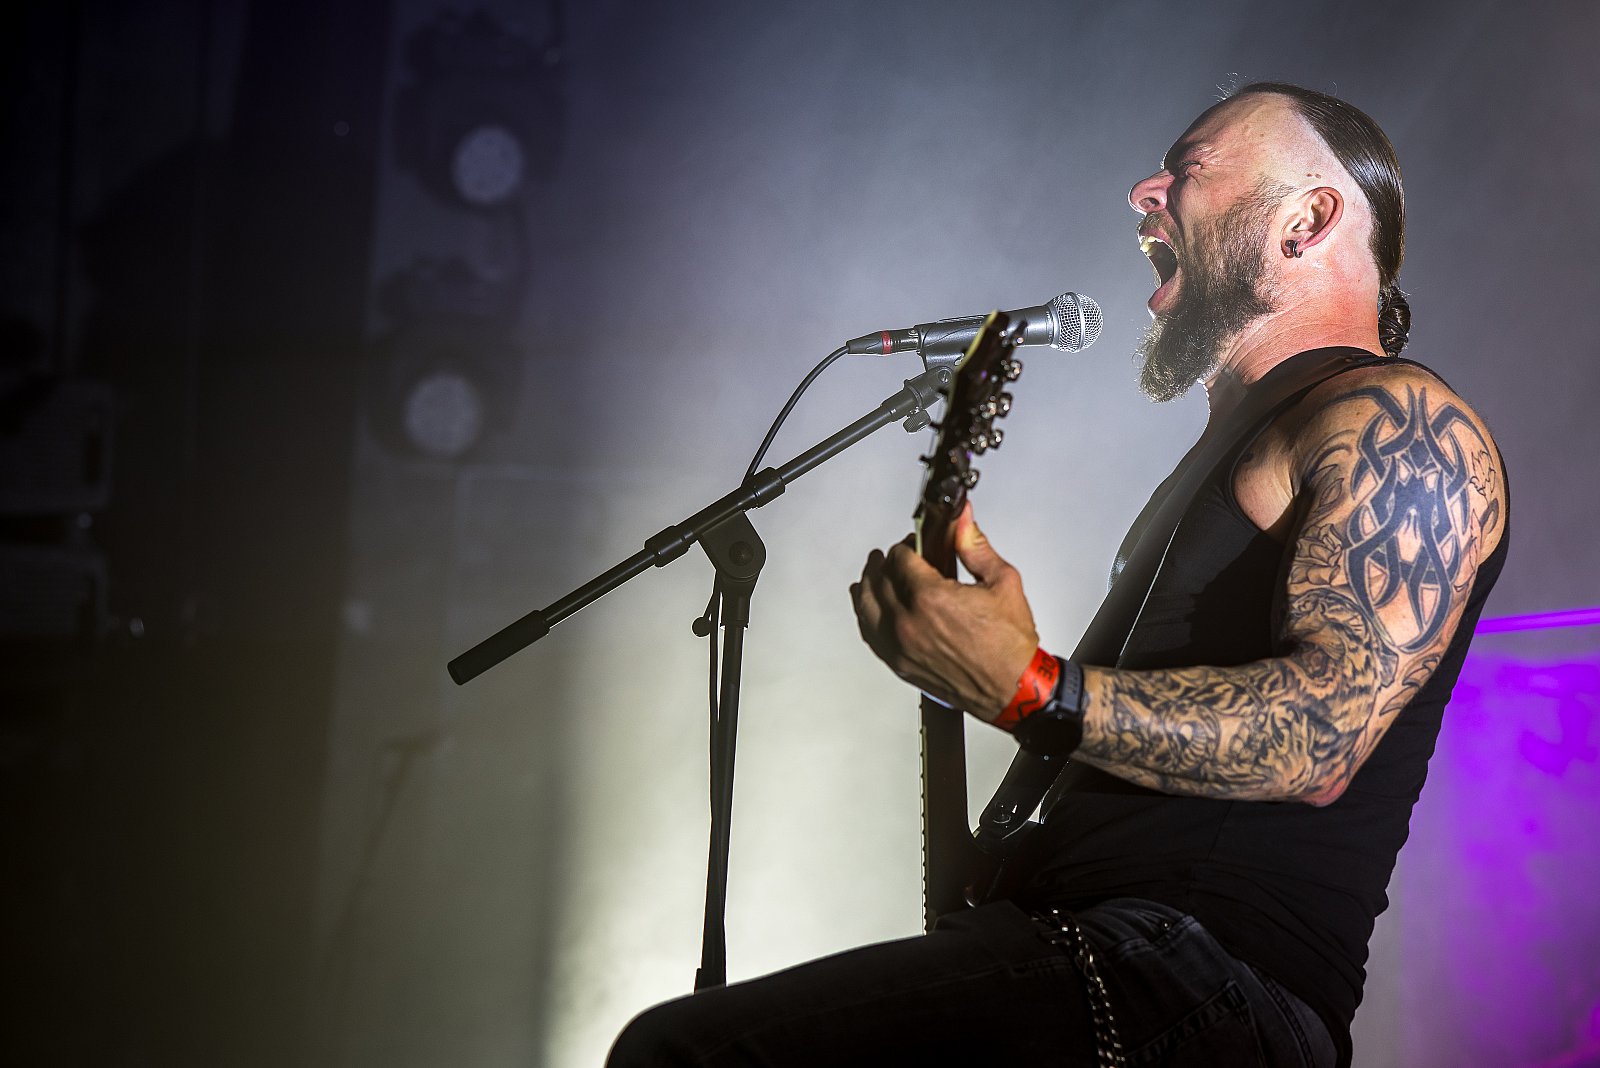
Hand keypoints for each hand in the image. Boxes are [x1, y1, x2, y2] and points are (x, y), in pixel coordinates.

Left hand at [849, 504, 1039, 720]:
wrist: (1013, 688)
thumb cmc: (1009, 645)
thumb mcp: (1002, 582)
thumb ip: (975, 546)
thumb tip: (962, 521)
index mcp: (931, 598)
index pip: (900, 558)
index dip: (906, 545)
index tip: (914, 543)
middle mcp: (909, 623)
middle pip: (880, 579)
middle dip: (887, 562)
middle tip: (897, 556)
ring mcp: (900, 646)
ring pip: (867, 606)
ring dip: (868, 585)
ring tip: (874, 573)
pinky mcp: (899, 664)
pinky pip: (870, 634)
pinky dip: (866, 615)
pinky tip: (868, 606)